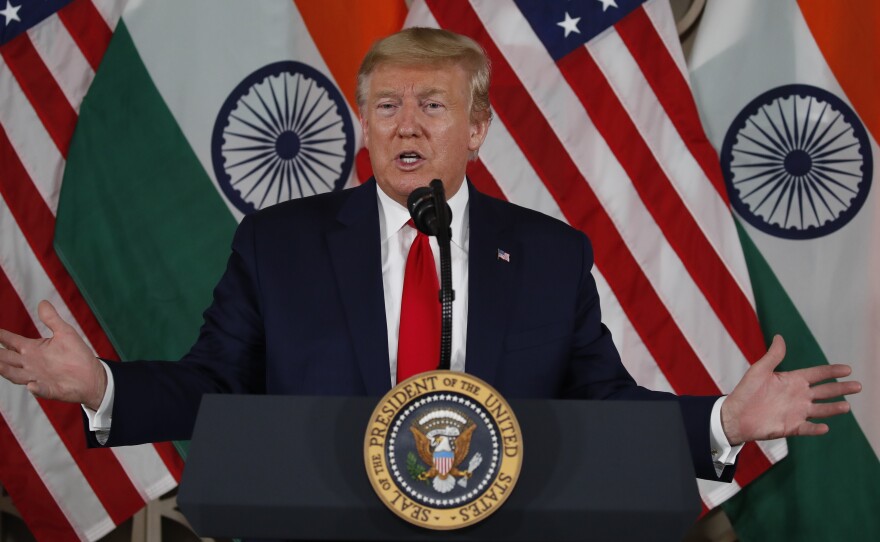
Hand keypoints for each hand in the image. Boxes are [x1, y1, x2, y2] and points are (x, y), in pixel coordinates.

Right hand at [0, 301, 106, 409]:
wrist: (91, 375)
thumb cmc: (76, 354)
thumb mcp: (65, 333)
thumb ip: (52, 319)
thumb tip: (42, 302)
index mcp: (32, 349)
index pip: (10, 341)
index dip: (0, 335)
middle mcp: (30, 363)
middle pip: (6, 358)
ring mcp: (37, 377)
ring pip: (15, 375)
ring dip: (5, 371)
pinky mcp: (49, 389)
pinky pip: (40, 389)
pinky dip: (36, 388)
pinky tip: (32, 385)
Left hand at [721, 335, 861, 445]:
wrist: (735, 415)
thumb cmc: (746, 391)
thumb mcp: (759, 370)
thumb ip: (773, 356)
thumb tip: (779, 337)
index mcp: (792, 380)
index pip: (817, 374)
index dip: (832, 371)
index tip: (848, 369)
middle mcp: (798, 396)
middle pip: (825, 391)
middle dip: (841, 389)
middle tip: (858, 386)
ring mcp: (796, 412)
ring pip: (821, 410)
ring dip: (833, 408)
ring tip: (847, 406)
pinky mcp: (791, 427)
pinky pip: (807, 428)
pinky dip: (816, 428)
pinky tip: (825, 427)